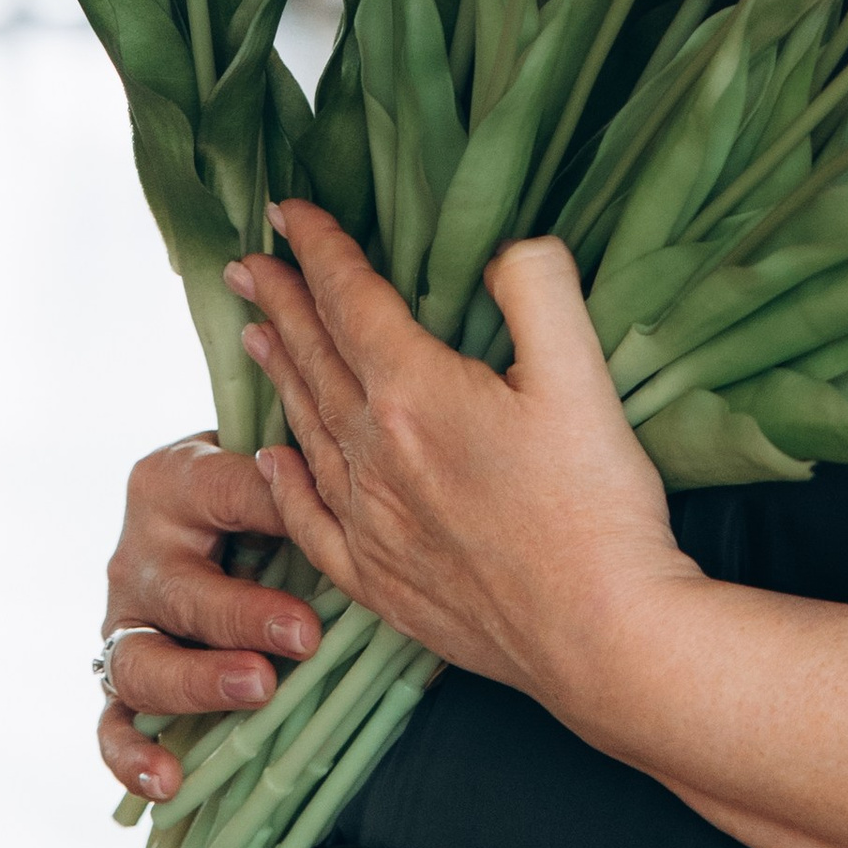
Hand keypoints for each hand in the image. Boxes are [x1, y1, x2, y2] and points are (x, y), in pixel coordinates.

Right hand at [98, 435, 322, 802]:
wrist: (211, 528)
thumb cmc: (261, 497)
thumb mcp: (281, 478)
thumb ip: (312, 490)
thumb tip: (376, 517)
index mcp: (175, 480)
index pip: (226, 493)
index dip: (277, 514)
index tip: (326, 543)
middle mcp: (137, 552)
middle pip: (180, 590)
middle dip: (243, 615)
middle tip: (304, 637)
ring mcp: (123, 622)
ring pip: (140, 660)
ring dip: (198, 681)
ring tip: (258, 690)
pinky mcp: (118, 677)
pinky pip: (111, 723)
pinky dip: (132, 756)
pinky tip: (169, 780)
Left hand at [226, 208, 696, 727]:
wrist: (601, 636)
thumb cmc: (598, 506)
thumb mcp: (582, 373)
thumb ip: (538, 290)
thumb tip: (506, 250)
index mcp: (415, 395)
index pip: (350, 301)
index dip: (318, 249)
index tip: (288, 211)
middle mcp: (374, 456)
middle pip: (315, 359)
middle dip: (280, 303)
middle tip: (245, 264)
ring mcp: (372, 524)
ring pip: (306, 430)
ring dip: (278, 375)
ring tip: (253, 336)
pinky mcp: (383, 583)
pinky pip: (310, 520)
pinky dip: (285, 481)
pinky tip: (273, 460)